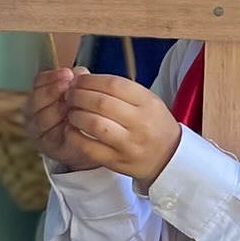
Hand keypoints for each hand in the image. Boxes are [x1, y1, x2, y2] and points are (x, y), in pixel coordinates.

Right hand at [25, 66, 99, 168]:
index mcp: (39, 97)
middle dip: (51, 93)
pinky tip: (74, 124)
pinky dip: (63, 130)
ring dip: (57, 111)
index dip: (51, 78)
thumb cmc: (82, 112)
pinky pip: (53, 138)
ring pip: (42, 120)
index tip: (67, 73)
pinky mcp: (51, 148)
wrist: (89, 142)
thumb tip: (78, 74)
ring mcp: (40, 133)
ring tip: (72, 106)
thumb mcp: (81, 92)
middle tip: (68, 88)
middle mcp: (34, 115)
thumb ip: (78, 81)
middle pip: (35, 101)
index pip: (38, 83)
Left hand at [59, 72, 181, 184]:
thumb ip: (120, 89)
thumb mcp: (148, 101)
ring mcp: (129, 144)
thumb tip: (83, 79)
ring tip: (72, 112)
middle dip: (78, 95)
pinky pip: (89, 147)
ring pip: (94, 124)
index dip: (90, 80)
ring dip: (75, 114)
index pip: (114, 84)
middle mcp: (141, 123)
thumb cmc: (153, 125)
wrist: (169, 157)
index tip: (79, 81)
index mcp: (148, 103)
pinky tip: (72, 129)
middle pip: (101, 102)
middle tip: (70, 95)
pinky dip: (75, 136)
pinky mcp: (117, 161)